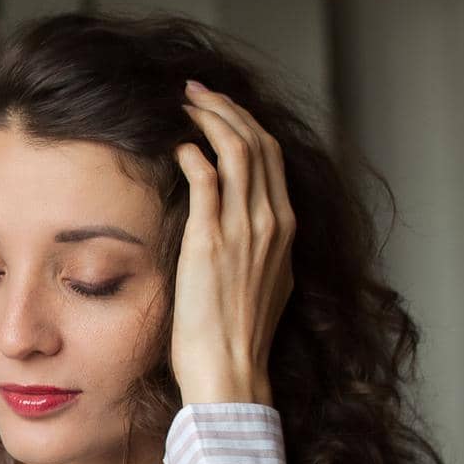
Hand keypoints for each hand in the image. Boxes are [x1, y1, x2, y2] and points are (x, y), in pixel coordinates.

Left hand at [172, 80, 295, 405]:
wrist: (232, 372)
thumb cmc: (238, 338)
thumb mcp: (264, 283)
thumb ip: (260, 250)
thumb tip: (245, 233)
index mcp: (285, 230)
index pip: (272, 158)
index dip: (246, 124)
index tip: (220, 109)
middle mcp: (271, 223)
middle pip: (258, 143)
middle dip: (227, 109)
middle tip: (197, 91)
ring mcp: (244, 231)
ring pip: (237, 152)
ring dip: (211, 120)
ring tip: (185, 103)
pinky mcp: (211, 244)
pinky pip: (208, 182)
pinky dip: (195, 155)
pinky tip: (178, 145)